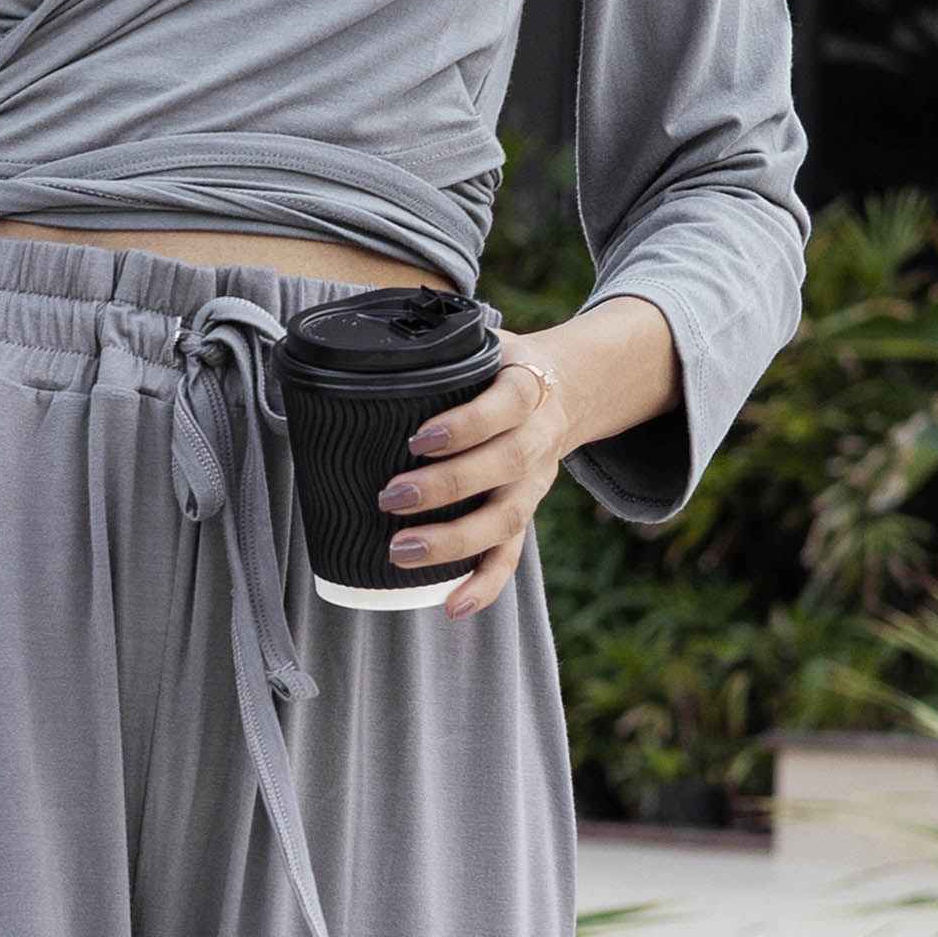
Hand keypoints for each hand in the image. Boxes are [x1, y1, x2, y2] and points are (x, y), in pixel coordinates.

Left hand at [374, 333, 569, 620]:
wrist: (563, 390)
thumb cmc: (498, 368)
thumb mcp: (481, 343)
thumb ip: (438, 339)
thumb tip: (374, 331)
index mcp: (527, 389)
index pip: (504, 406)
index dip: (465, 426)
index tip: (418, 439)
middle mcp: (536, 438)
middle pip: (503, 466)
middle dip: (447, 486)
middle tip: (391, 497)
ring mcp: (534, 482)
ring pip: (506, 518)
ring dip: (455, 541)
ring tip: (400, 551)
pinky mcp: (526, 514)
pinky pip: (511, 556)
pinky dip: (485, 585)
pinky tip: (452, 606)